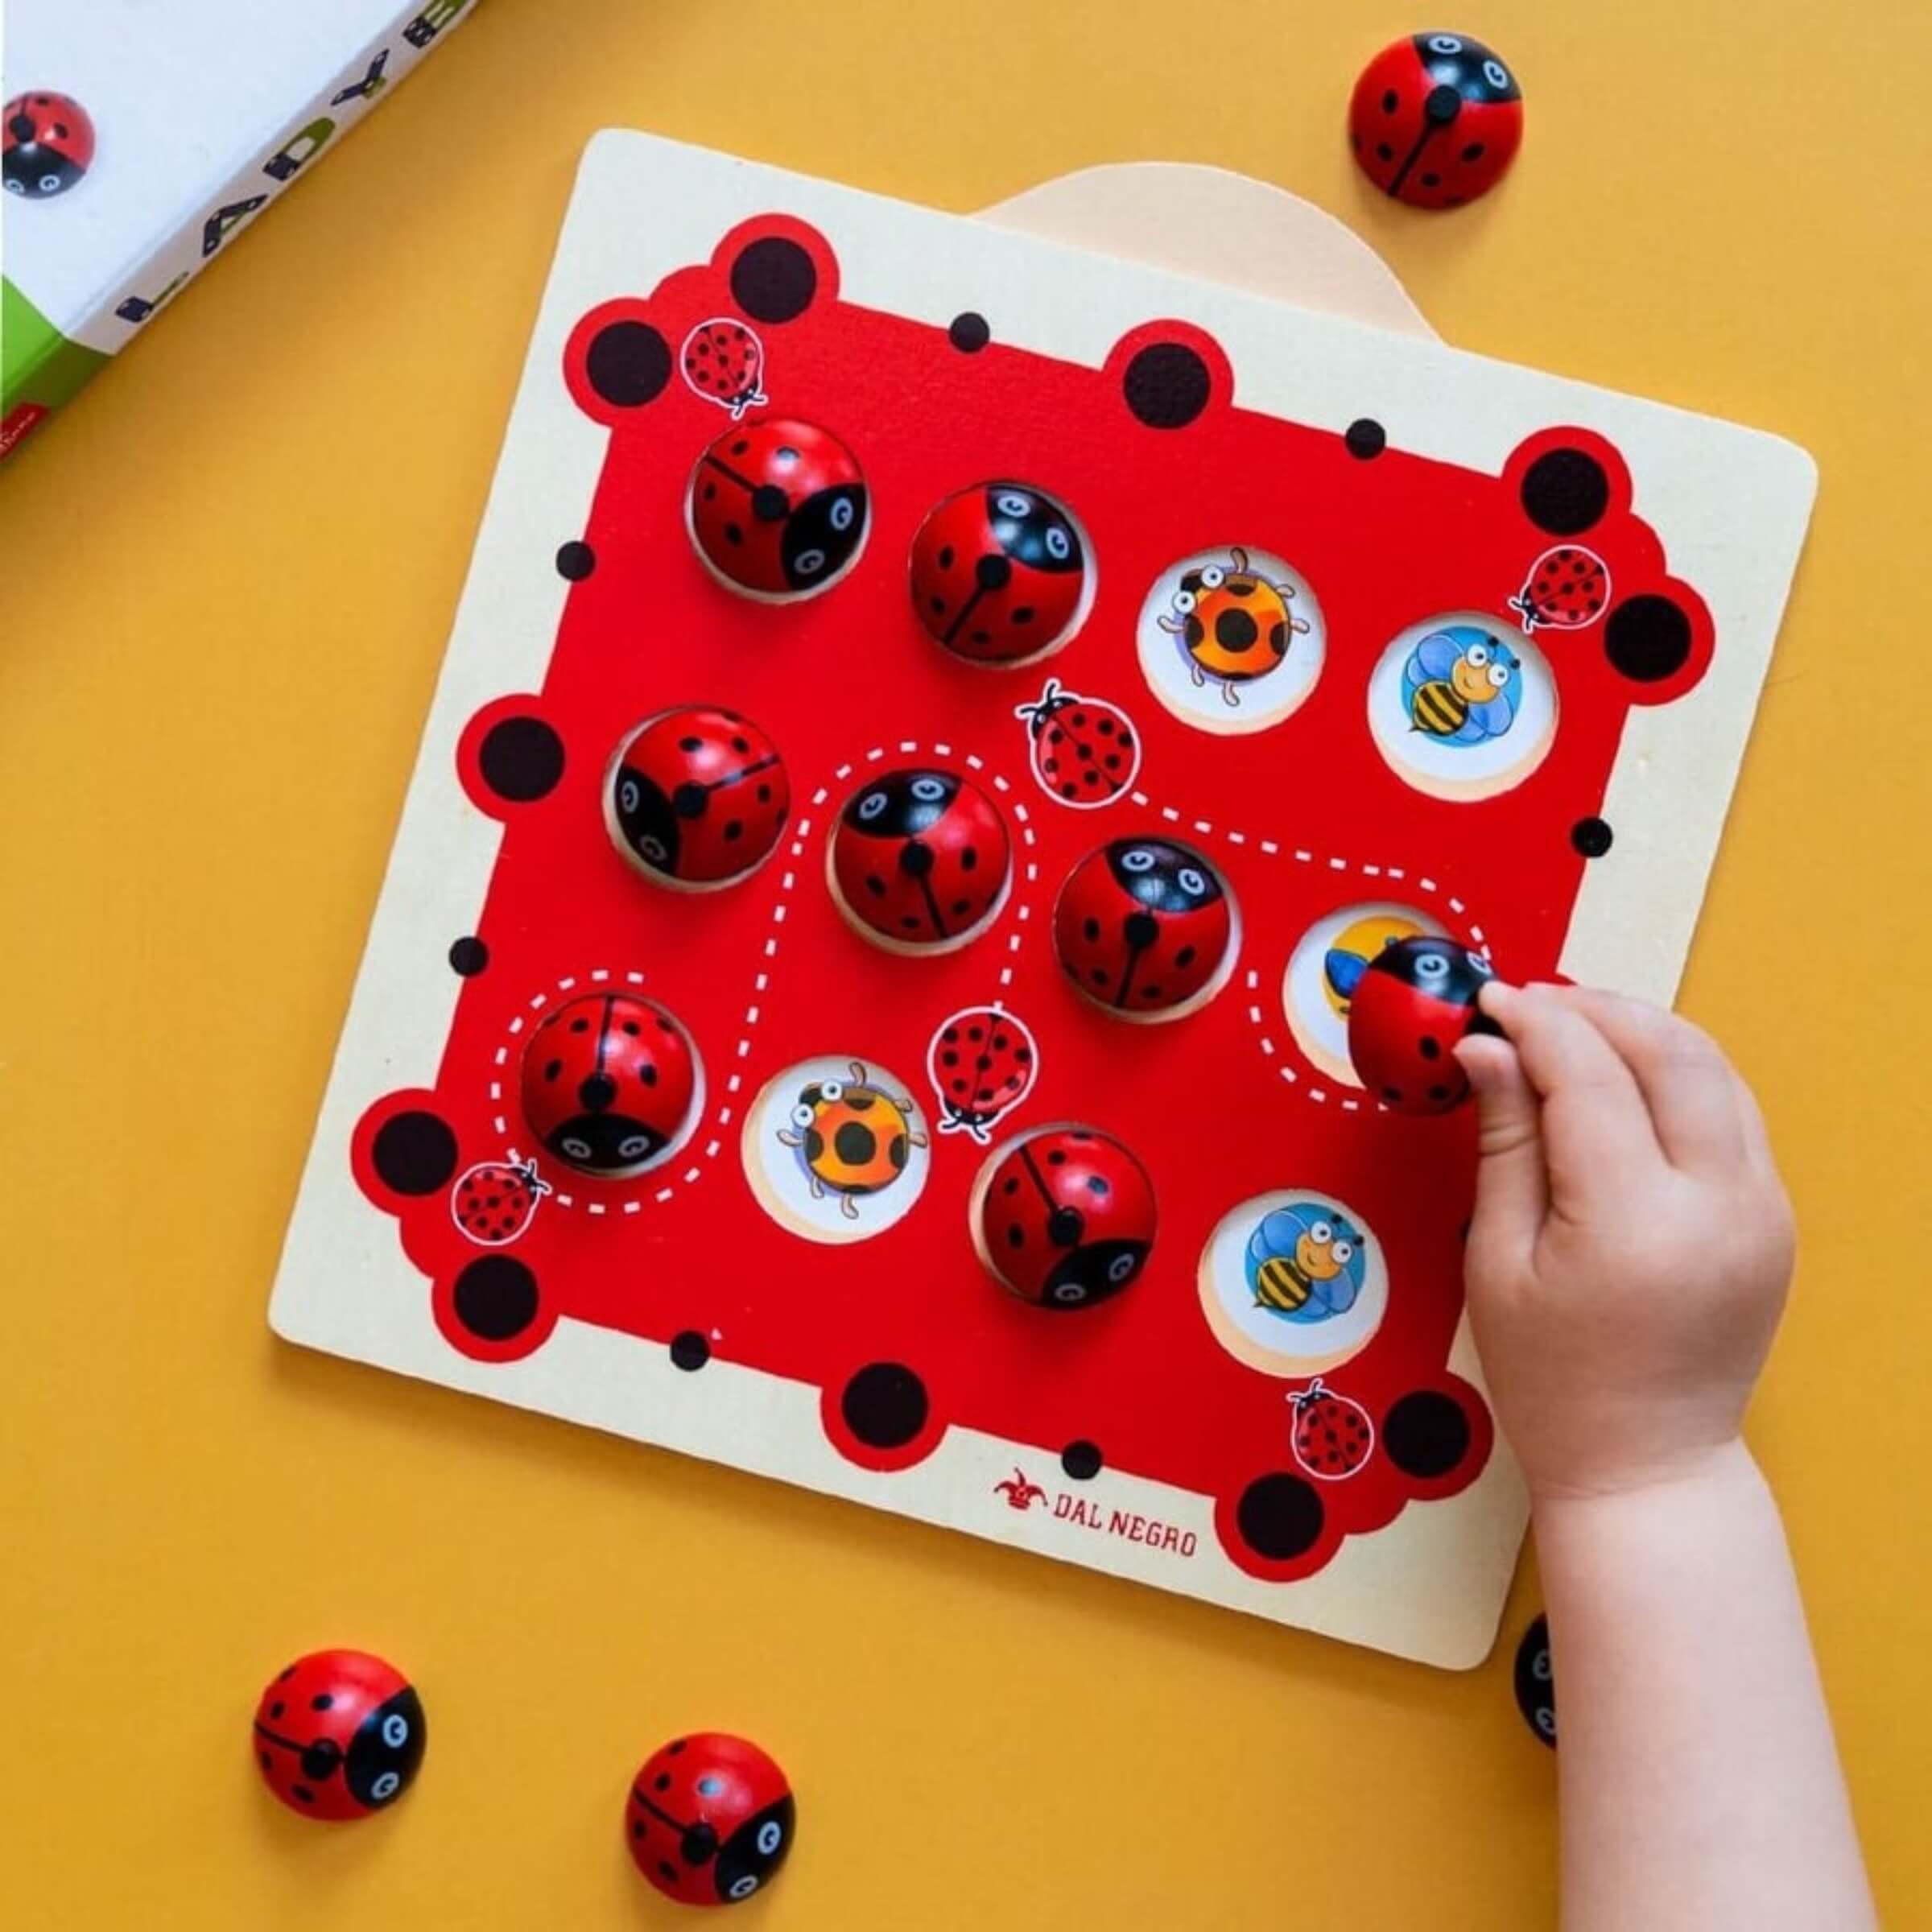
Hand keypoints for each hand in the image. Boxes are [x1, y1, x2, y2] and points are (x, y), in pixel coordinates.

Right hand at [1453, 983, 1794, 1500]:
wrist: (1646, 1461)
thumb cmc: (1553, 1378)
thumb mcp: (1498, 1260)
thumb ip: (1504, 1142)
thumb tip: (1488, 1047)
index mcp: (1636, 1222)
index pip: (1589, 1075)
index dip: (1535, 1022)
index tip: (1489, 1002)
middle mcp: (1718, 1205)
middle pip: (1671, 1052)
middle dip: (1596, 1008)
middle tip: (1531, 1002)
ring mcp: (1761, 1209)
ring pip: (1714, 1069)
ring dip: (1644, 1030)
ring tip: (1574, 1025)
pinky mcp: (1774, 1217)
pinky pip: (1731, 1112)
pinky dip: (1677, 1075)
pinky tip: (1623, 1079)